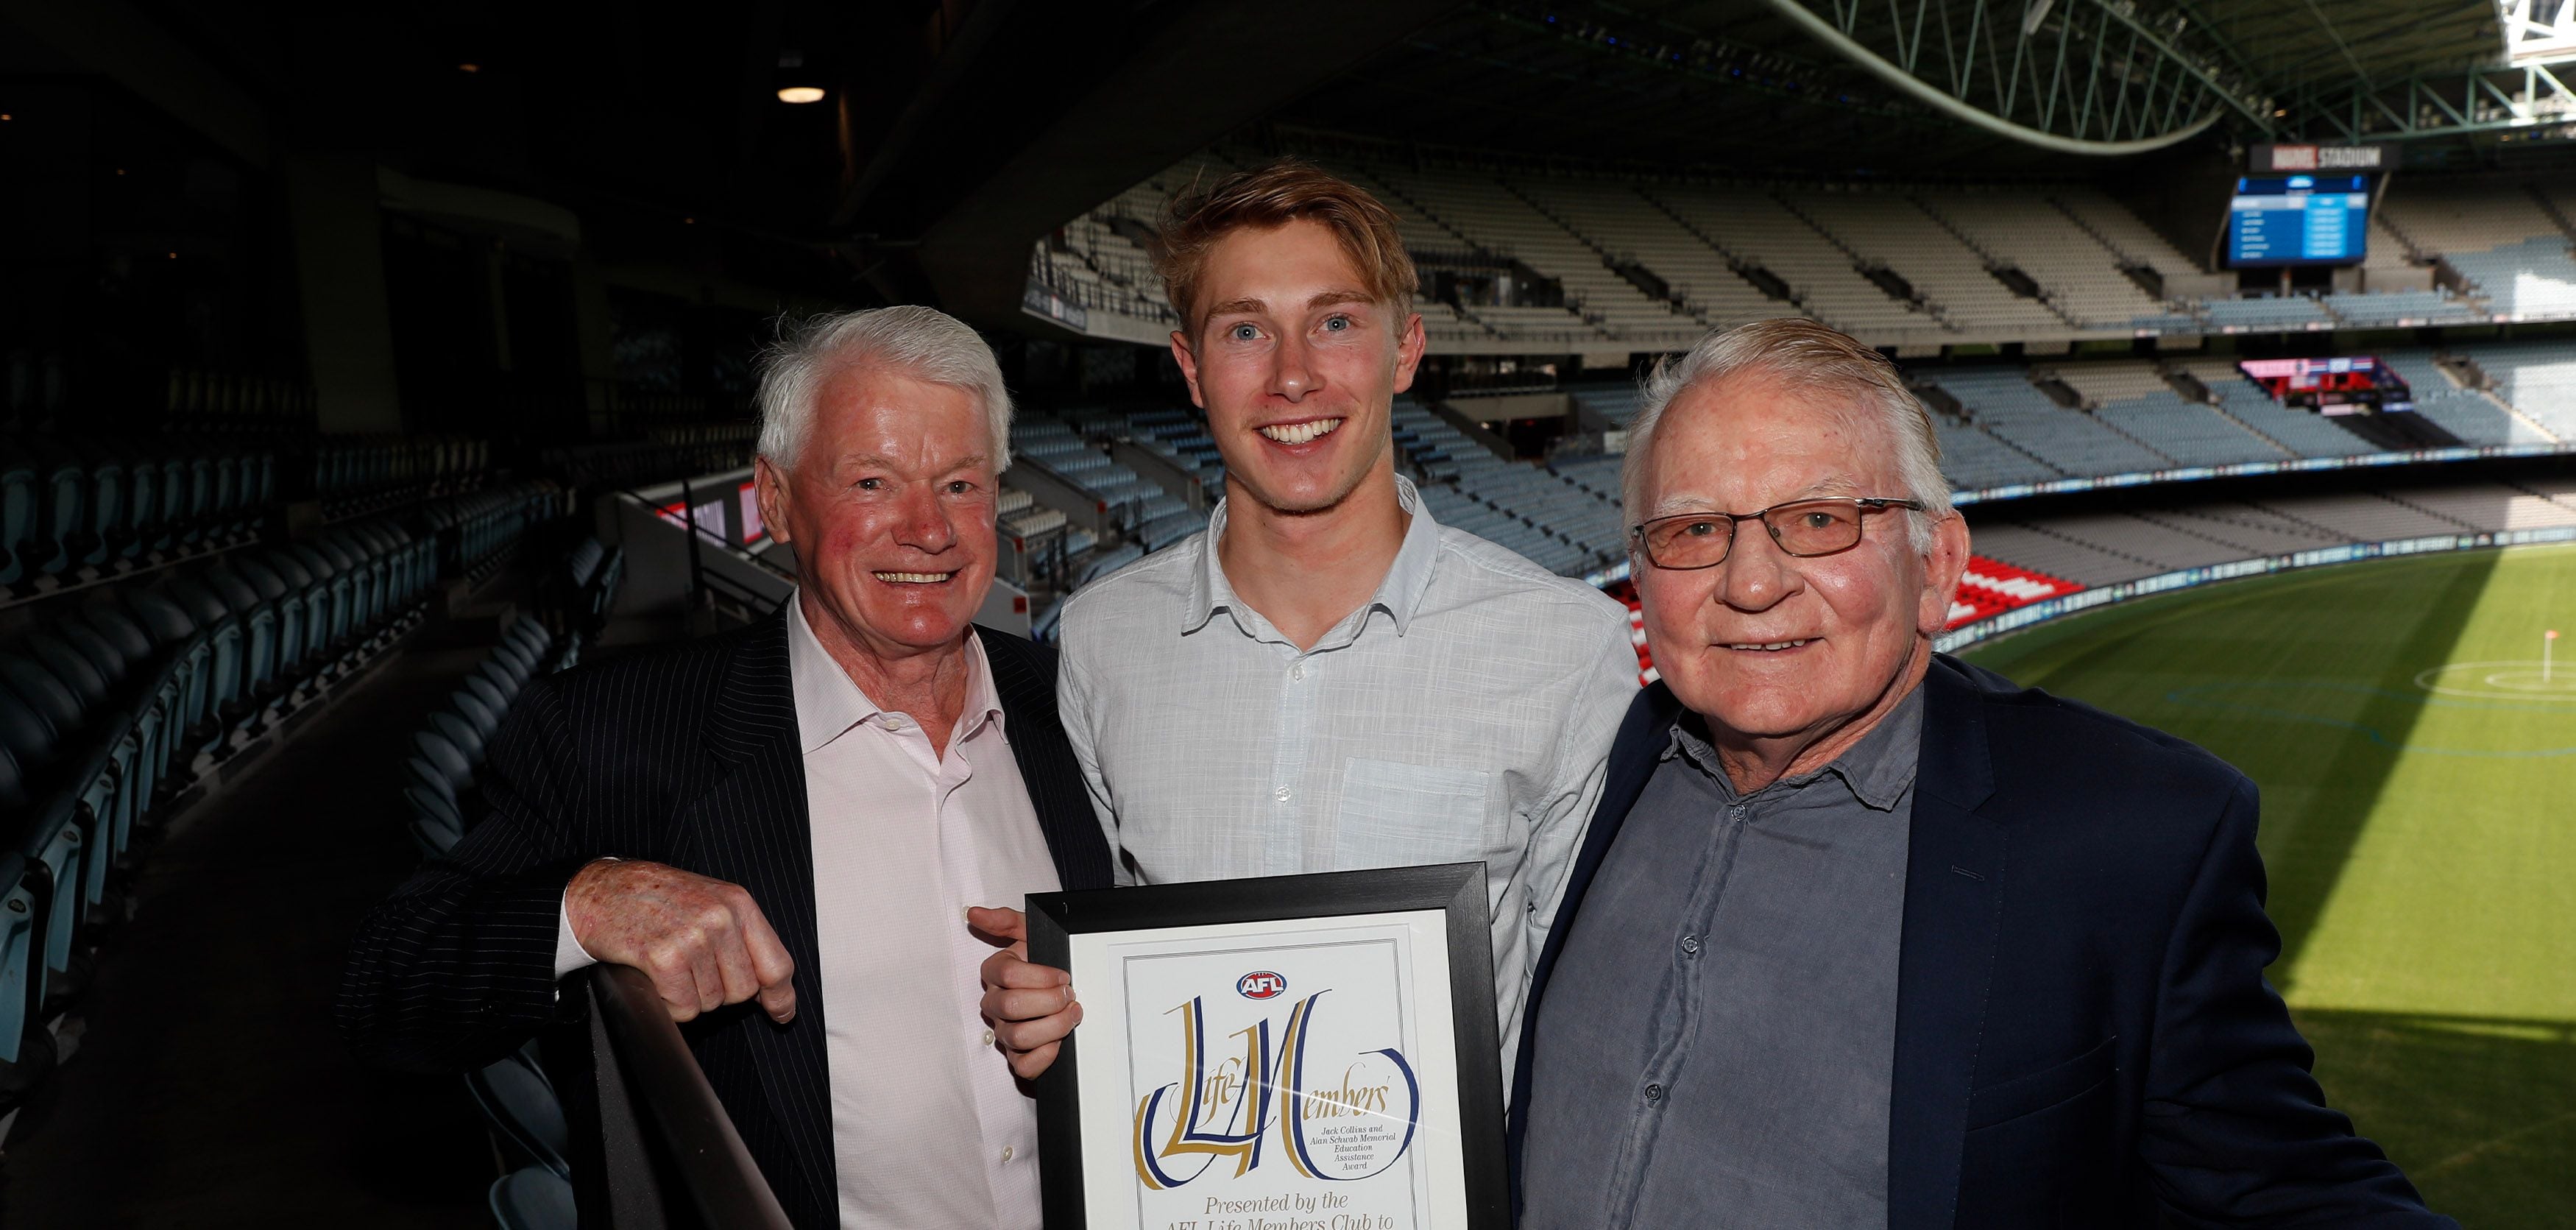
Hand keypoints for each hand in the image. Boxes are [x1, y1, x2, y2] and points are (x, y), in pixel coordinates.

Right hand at [566, 859, 796, 1024]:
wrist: (600, 891)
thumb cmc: (654, 899)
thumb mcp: (708, 902)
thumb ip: (741, 938)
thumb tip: (771, 991)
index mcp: (738, 904)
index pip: (776, 963)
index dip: (780, 996)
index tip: (782, 1013)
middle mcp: (720, 918)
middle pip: (743, 991)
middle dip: (720, 991)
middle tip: (692, 969)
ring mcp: (693, 937)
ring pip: (712, 1003)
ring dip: (690, 996)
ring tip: (671, 966)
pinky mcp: (664, 957)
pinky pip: (683, 1008)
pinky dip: (670, 1004)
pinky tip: (657, 978)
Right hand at [968, 905, 1080, 1078]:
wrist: (1063, 992)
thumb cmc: (1045, 962)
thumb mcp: (1031, 934)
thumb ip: (1006, 920)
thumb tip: (974, 913)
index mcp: (996, 973)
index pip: (1006, 973)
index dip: (1040, 975)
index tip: (1063, 975)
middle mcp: (994, 1004)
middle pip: (1010, 1006)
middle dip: (1048, 1001)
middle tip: (1070, 995)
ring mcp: (1003, 1032)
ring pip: (1017, 1036)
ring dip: (1052, 1026)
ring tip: (1072, 1015)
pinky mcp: (1018, 1058)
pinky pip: (1023, 1065)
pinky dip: (1044, 1056)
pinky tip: (1059, 1043)